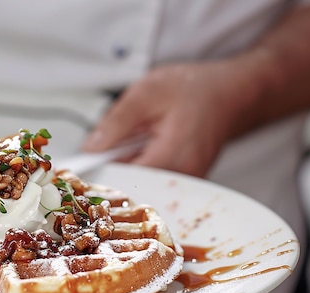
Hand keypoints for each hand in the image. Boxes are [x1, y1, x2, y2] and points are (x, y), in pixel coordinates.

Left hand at [82, 62, 250, 177]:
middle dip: (109, 170)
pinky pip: (151, 180)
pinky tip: (137, 150)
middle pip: (130, 187)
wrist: (231, 92)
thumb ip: (115, 123)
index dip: (97, 174)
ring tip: (125, 145)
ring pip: (139, 185)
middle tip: (99, 153)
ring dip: (124, 168)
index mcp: (172, 157)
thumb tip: (89, 148)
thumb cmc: (196, 89)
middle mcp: (181, 177)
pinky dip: (137, 167)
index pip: (123, 181)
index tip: (78, 168)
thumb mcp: (147, 93)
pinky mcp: (182, 181)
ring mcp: (184, 182)